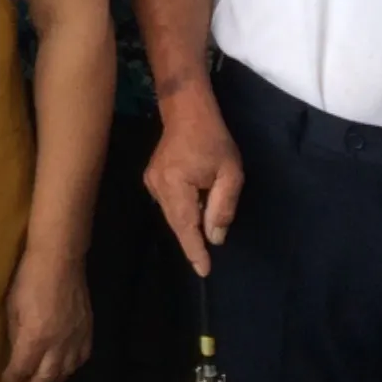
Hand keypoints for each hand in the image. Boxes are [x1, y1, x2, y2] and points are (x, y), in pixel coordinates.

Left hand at [0, 248, 92, 381]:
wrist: (60, 260)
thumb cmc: (29, 278)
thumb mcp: (13, 306)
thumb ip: (15, 334)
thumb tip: (16, 353)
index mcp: (35, 338)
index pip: (22, 369)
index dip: (12, 377)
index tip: (6, 380)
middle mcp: (57, 345)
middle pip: (45, 379)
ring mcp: (75, 339)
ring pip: (65, 372)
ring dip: (52, 381)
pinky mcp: (87, 331)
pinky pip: (81, 358)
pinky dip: (71, 367)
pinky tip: (64, 367)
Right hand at [142, 85, 242, 275]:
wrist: (187, 110)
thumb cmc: (213, 139)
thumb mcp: (230, 173)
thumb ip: (222, 206)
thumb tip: (215, 236)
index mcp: (176, 184)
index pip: (186, 226)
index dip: (195, 250)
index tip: (204, 271)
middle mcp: (158, 186)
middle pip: (176, 223)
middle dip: (192, 241)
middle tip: (206, 261)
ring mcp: (151, 182)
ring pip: (172, 215)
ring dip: (188, 226)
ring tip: (204, 233)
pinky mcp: (152, 178)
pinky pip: (169, 205)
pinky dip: (182, 213)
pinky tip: (195, 211)